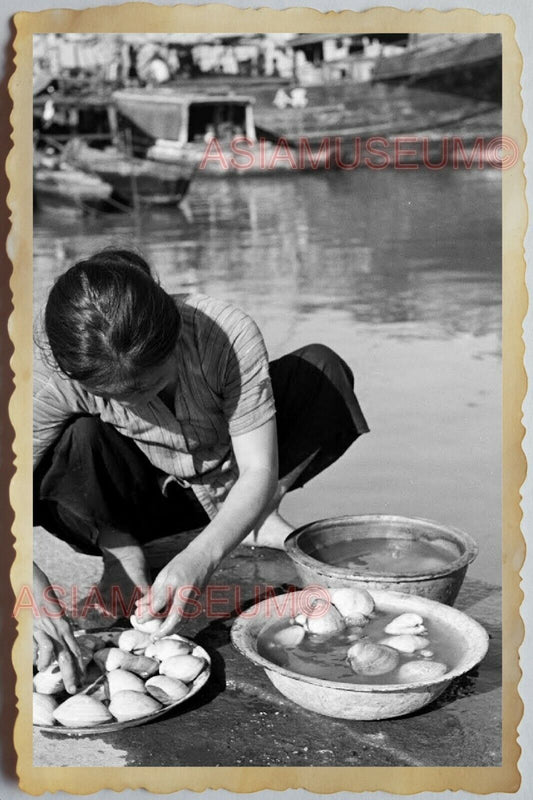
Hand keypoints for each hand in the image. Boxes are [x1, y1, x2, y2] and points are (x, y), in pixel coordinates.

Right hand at [33, 564, 83, 693]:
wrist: (34, 581)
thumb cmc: (39, 597)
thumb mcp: (49, 616)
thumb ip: (51, 631)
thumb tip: (49, 649)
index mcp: (64, 627)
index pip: (75, 649)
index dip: (79, 665)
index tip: (83, 678)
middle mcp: (61, 629)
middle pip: (71, 655)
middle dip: (75, 673)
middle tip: (76, 689)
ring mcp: (51, 629)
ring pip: (62, 654)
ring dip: (65, 671)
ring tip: (64, 681)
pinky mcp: (40, 627)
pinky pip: (46, 646)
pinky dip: (44, 659)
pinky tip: (41, 667)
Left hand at [134, 548, 213, 637]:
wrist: (204, 557)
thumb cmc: (182, 563)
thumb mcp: (164, 573)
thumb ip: (154, 591)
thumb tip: (140, 605)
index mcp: (173, 583)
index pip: (158, 603)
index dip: (148, 614)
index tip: (139, 619)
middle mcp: (184, 592)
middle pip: (174, 618)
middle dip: (163, 631)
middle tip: (152, 637)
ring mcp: (192, 598)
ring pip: (182, 621)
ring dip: (171, 630)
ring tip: (159, 634)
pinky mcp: (197, 601)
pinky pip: (187, 618)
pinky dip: (178, 625)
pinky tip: (170, 627)